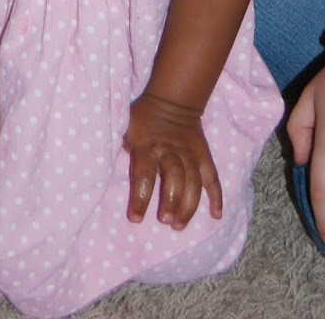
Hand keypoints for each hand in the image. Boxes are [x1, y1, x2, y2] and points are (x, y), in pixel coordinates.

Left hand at [123, 91, 222, 228]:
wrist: (172, 100)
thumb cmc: (143, 119)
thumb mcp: (126, 127)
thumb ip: (122, 147)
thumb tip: (107, 170)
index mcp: (148, 146)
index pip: (145, 173)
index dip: (141, 197)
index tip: (136, 218)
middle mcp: (171, 150)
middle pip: (175, 176)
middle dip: (171, 200)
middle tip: (165, 220)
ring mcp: (190, 153)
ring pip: (194, 180)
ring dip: (189, 205)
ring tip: (179, 224)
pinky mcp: (204, 156)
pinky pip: (212, 176)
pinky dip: (216, 196)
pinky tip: (216, 215)